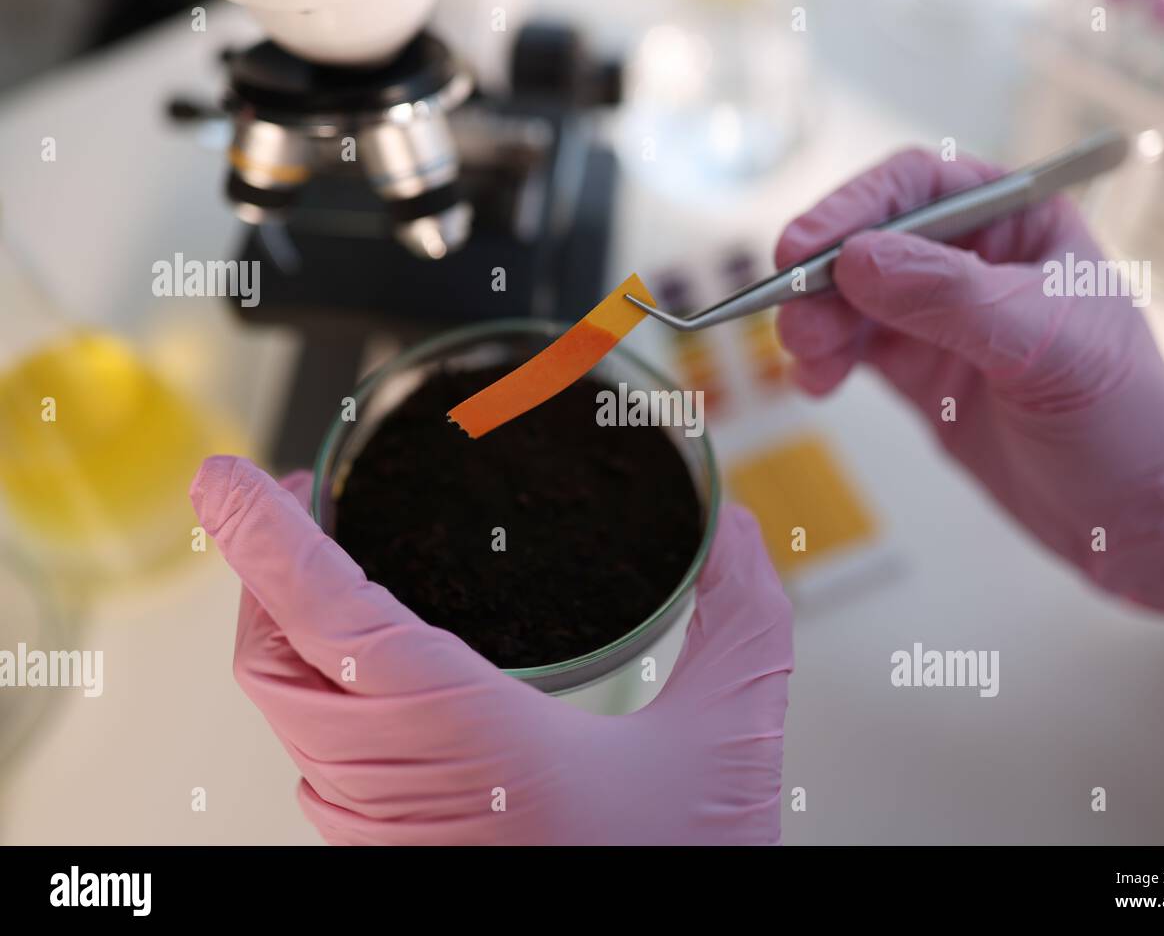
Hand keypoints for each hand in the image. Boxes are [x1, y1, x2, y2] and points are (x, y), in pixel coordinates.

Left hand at [190, 456, 791, 844]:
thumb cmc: (666, 882)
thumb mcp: (725, 750)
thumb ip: (737, 625)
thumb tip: (734, 533)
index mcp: (468, 742)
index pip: (329, 619)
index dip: (267, 538)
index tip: (226, 480)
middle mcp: (399, 792)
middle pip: (275, 663)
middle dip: (265, 568)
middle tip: (291, 499)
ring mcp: (381, 835)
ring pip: (287, 717)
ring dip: (285, 628)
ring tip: (317, 566)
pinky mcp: (389, 859)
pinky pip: (315, 762)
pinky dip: (315, 688)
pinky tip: (361, 666)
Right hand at [775, 149, 1163, 615]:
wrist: (1132, 514)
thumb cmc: (1122, 417)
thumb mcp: (1045, 346)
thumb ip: (951, 298)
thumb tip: (857, 261)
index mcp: (1020, 223)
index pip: (919, 188)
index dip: (854, 208)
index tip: (802, 248)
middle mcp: (975, 261)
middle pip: (871, 241)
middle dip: (823, 276)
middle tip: (793, 318)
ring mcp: (943, 319)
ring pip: (852, 298)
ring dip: (816, 322)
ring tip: (808, 361)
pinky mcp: (923, 372)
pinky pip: (854, 349)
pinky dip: (824, 361)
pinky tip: (819, 383)